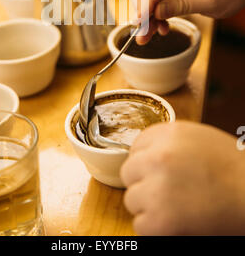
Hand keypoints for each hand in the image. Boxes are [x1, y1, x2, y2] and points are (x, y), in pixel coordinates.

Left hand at [121, 121, 244, 234]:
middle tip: (167, 192)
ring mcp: (157, 188)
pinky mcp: (160, 220)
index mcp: (168, 134)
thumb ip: (169, 143)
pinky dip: (156, 229)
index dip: (146, 162)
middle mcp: (158, 156)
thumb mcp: (199, 139)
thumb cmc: (233, 169)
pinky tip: (178, 222)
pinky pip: (141, 225)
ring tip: (176, 207)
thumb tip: (144, 154)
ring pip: (131, 199)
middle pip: (129, 172)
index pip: (136, 146)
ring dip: (149, 206)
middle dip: (144, 182)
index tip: (158, 172)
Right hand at [133, 0, 244, 43]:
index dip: (145, 5)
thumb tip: (155, 12)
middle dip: (142, 13)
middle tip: (141, 36)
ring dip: (146, 14)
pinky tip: (161, 26)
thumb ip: (181, 5)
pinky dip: (155, 11)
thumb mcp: (210, 1)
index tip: (139, 24)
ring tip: (148, 36)